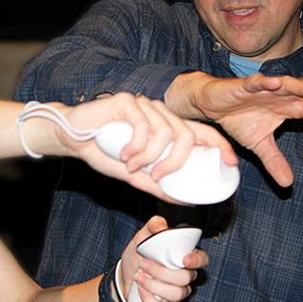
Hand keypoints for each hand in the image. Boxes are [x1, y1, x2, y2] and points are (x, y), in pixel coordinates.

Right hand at [50, 93, 236, 203]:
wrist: (72, 139)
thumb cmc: (104, 152)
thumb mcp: (136, 175)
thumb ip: (158, 184)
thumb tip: (184, 200)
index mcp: (167, 126)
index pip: (201, 131)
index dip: (219, 144)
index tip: (230, 162)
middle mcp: (160, 112)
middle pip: (187, 134)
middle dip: (177, 162)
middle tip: (159, 178)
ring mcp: (144, 104)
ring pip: (166, 132)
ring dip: (151, 157)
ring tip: (133, 167)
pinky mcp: (127, 101)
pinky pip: (143, 126)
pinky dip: (136, 147)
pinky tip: (124, 155)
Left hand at [119, 216, 205, 301]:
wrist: (124, 276)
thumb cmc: (138, 257)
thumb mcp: (142, 237)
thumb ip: (153, 226)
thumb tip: (161, 226)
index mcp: (182, 258)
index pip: (201, 259)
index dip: (196, 260)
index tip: (184, 260)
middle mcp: (184, 277)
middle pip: (186, 278)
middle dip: (162, 272)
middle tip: (145, 264)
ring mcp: (176, 293)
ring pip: (176, 294)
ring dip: (154, 285)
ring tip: (139, 277)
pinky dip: (150, 301)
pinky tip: (141, 291)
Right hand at [168, 72, 302, 186]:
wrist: (212, 104)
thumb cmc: (238, 117)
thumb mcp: (258, 144)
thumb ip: (274, 160)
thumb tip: (288, 184)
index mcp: (288, 106)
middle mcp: (281, 94)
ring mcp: (264, 88)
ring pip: (288, 84)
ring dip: (302, 87)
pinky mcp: (245, 85)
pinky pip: (257, 82)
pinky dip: (266, 82)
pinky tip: (276, 83)